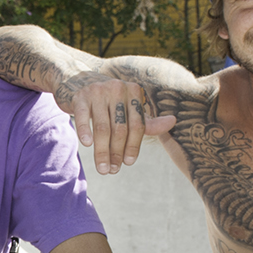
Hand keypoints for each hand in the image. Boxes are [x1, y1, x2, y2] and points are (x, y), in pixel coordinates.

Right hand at [55, 69, 175, 175]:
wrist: (78, 81)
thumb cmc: (108, 101)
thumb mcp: (129, 109)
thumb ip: (148, 121)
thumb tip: (173, 122)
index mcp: (134, 92)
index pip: (137, 125)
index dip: (133, 146)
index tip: (128, 163)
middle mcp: (118, 89)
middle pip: (120, 129)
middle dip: (116, 153)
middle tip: (112, 170)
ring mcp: (98, 91)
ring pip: (103, 127)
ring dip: (102, 151)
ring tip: (102, 168)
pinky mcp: (81, 96)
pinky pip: (84, 116)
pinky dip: (85, 131)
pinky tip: (87, 145)